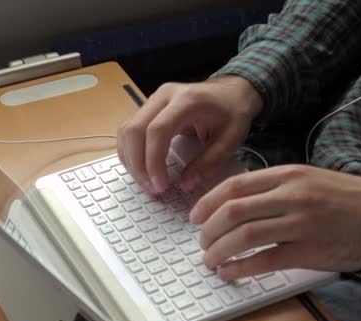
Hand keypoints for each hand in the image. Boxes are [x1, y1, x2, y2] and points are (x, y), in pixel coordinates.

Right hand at [117, 76, 262, 193]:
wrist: (232, 91)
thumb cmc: (233, 113)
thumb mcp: (230, 140)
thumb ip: (209, 163)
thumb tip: (185, 185)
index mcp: (187, 101)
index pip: (157, 130)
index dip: (153, 161)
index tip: (160, 186)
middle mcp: (164, 95)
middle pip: (134, 129)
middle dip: (138, 164)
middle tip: (152, 189)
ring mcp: (153, 99)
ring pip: (127, 130)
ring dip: (131, 160)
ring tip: (147, 183)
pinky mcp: (148, 107)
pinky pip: (130, 130)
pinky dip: (131, 152)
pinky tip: (143, 169)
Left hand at [190, 165, 360, 280]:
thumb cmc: (351, 198)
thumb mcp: (313, 178)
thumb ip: (278, 186)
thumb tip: (239, 202)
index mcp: (290, 174)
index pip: (236, 185)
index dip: (209, 201)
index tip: (196, 215)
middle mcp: (292, 196)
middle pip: (233, 210)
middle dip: (208, 228)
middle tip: (201, 241)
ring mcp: (301, 224)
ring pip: (244, 236)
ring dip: (219, 250)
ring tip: (210, 259)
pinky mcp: (309, 251)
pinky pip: (264, 261)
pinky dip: (240, 268)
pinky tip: (230, 272)